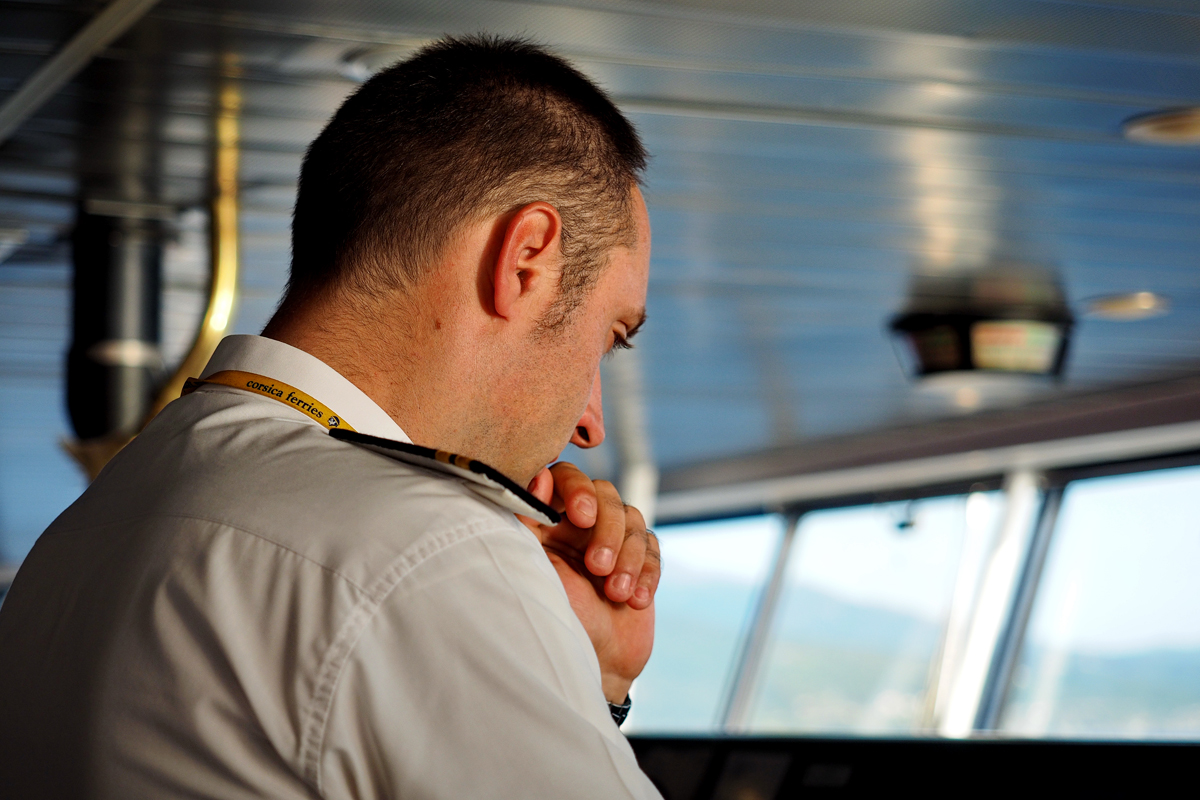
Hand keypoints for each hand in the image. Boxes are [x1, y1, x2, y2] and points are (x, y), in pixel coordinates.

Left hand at [523, 463, 660, 608]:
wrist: (591, 666)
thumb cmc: (552, 621)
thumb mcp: (532, 568)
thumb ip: (530, 520)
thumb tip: (539, 476)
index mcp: (547, 520)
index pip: (565, 477)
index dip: (577, 488)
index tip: (580, 517)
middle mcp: (579, 527)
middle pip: (605, 494)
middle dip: (608, 530)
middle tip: (597, 568)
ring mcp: (612, 542)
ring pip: (633, 519)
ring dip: (628, 558)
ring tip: (616, 594)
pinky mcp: (638, 561)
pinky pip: (653, 547)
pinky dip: (647, 572)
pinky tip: (636, 601)